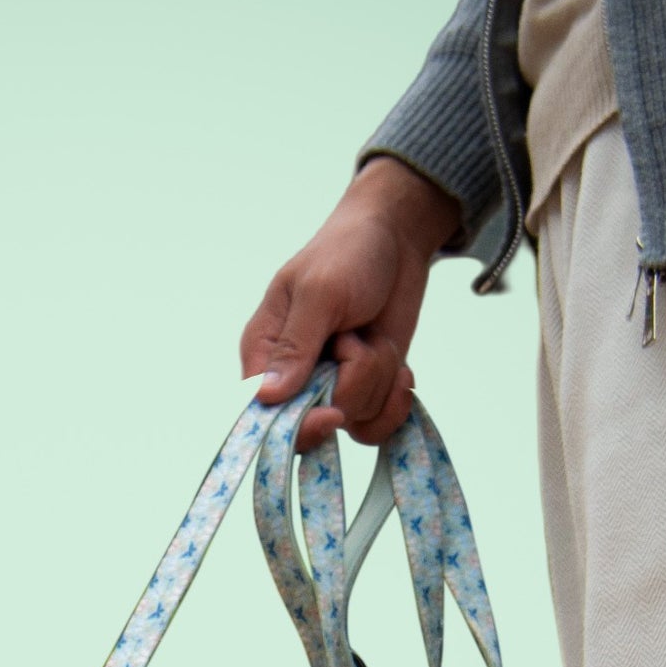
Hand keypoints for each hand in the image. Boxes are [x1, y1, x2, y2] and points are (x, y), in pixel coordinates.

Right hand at [241, 156, 461, 449]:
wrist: (397, 240)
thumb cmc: (348, 253)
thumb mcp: (319, 293)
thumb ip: (295, 346)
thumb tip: (267, 397)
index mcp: (264, 353)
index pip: (264, 416)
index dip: (299, 425)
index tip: (332, 412)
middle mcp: (293, 379)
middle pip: (315, 425)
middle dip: (351, 385)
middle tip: (356, 339)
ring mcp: (331, 388)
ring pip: (355, 419)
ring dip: (379, 375)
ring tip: (373, 334)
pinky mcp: (365, 392)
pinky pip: (377, 426)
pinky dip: (396, 402)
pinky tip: (401, 370)